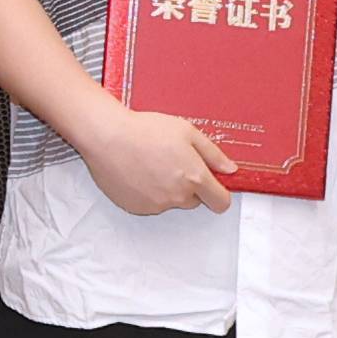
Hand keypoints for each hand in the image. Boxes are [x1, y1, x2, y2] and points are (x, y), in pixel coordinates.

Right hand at [69, 98, 234, 219]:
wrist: (107, 136)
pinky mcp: (137, 207)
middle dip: (188, 187)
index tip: (212, 185)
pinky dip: (146, 193)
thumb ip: (213, 154)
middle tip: (171, 163)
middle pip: (194, 201)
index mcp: (194, 177)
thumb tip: (230, 170)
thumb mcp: (186, 131)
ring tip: (149, 164)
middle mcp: (178, 196)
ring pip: (170, 202)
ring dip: (166, 189)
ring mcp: (156, 204)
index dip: (218, 194)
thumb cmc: (144, 130)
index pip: (221, 202)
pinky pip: (150, 204)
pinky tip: (136, 172)